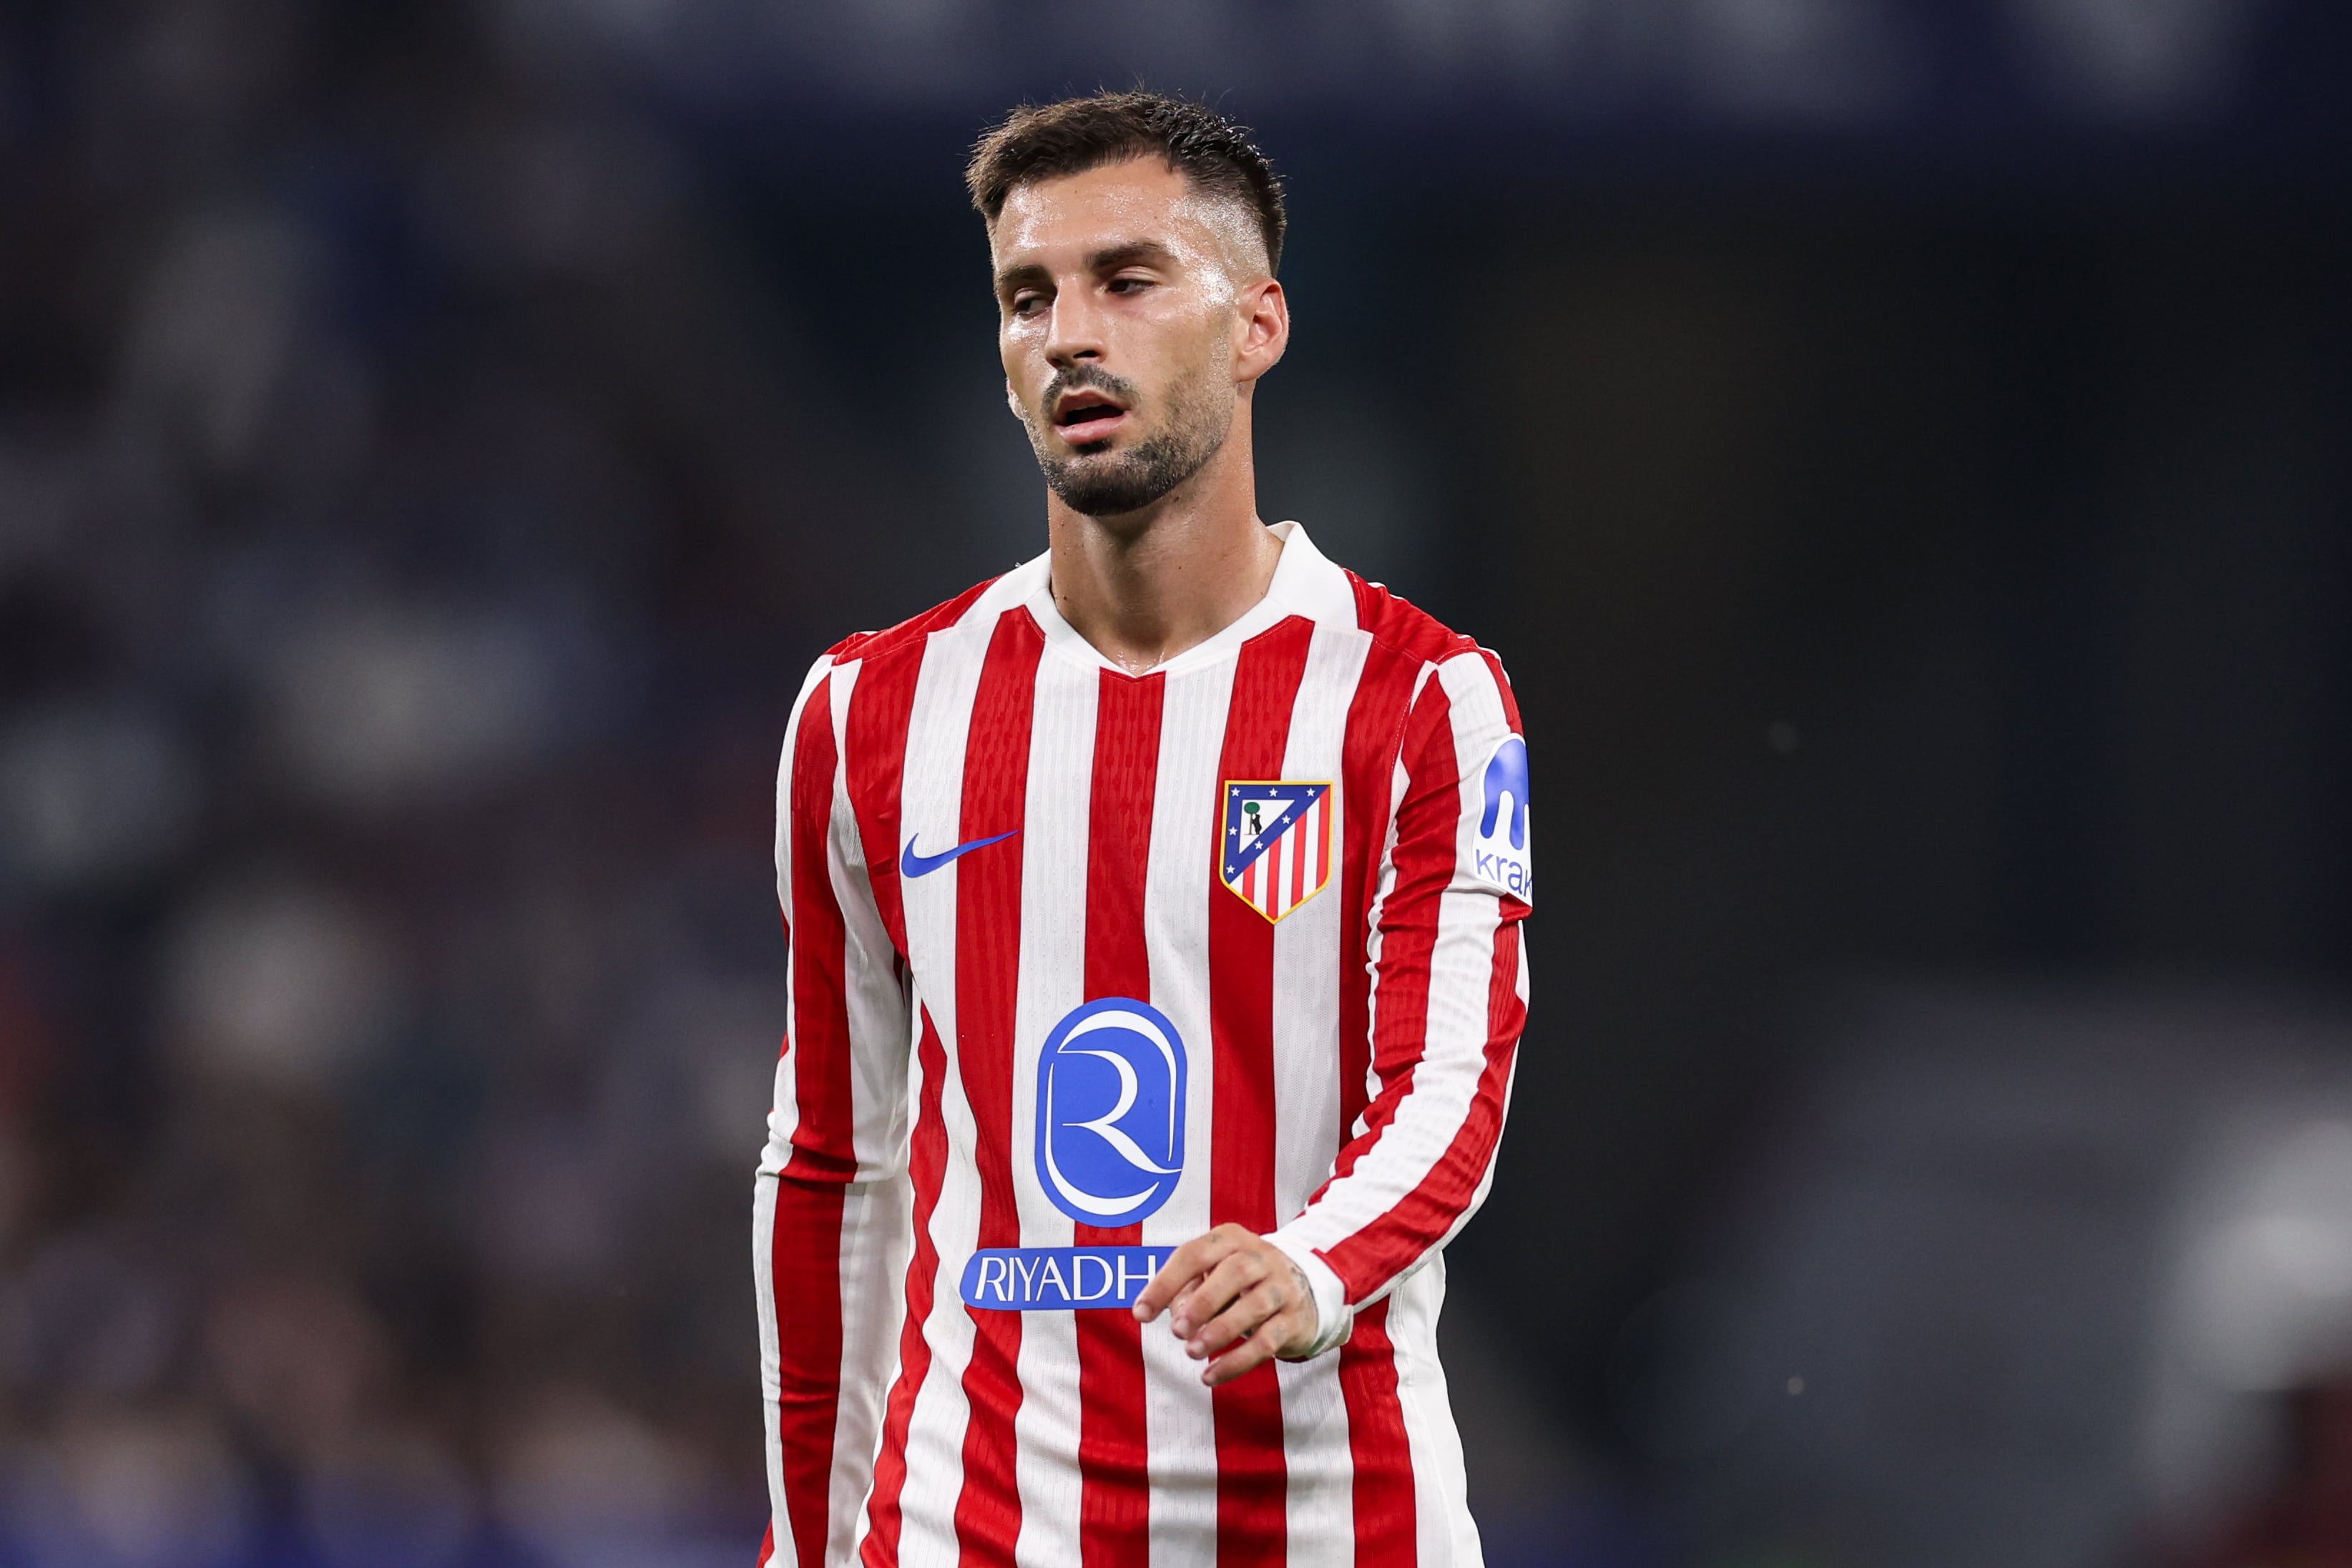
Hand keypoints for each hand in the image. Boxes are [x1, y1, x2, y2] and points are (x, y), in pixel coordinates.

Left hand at [1132, 1223, 1318, 1386]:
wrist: (1303, 1290)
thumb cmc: (1241, 1282)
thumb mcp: (1212, 1275)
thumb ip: (1188, 1290)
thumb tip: (1174, 1316)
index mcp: (1232, 1239)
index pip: (1195, 1254)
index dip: (1164, 1283)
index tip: (1141, 1314)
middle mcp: (1261, 1258)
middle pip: (1234, 1272)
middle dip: (1202, 1303)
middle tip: (1177, 1331)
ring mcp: (1282, 1288)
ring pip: (1254, 1306)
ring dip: (1219, 1332)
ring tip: (1191, 1352)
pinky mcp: (1293, 1321)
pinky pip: (1267, 1342)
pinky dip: (1237, 1362)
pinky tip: (1211, 1376)